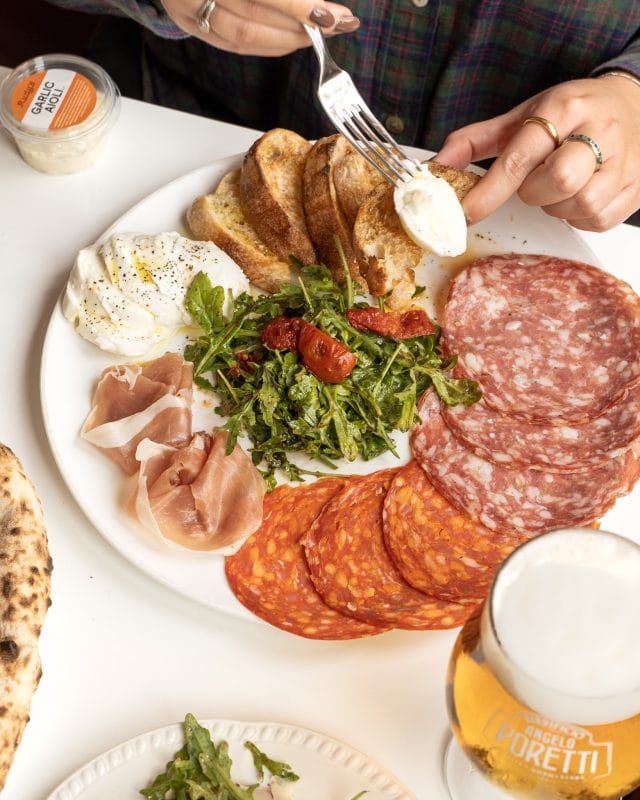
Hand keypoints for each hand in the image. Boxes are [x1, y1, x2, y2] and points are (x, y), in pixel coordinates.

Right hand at [159, 0, 358, 55]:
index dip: (297, 4)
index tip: (329, 12)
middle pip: (253, 12)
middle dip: (301, 21)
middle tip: (338, 22)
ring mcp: (188, 7)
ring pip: (244, 35)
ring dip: (287, 39)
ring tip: (319, 34)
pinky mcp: (188, 24)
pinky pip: (232, 45)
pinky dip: (266, 46)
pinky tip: (291, 41)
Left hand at [436, 75, 639, 230]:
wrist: (632, 103)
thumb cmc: (569, 114)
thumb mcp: (522, 117)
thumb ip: (476, 141)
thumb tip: (437, 165)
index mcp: (563, 108)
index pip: (520, 157)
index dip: (489, 192)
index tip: (467, 212)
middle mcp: (598, 130)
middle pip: (558, 180)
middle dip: (535, 192)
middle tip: (534, 183)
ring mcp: (623, 161)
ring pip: (579, 204)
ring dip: (557, 206)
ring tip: (558, 186)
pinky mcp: (635, 188)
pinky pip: (598, 220)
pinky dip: (579, 216)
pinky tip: (577, 196)